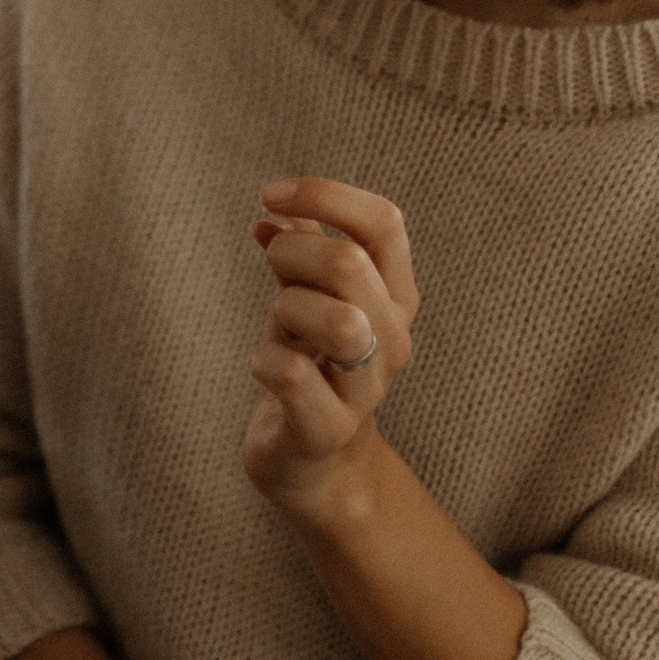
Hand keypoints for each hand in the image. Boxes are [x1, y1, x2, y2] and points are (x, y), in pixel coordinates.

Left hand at [243, 177, 420, 512]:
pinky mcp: (328, 429)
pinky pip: (290, 373)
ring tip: (278, 327)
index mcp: (395, 295)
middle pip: (350, 263)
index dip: (324, 196)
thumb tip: (275, 210)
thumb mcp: (305, 297)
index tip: (269, 196)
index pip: (385, 223)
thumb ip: (298, 248)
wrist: (315, 463)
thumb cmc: (310, 365)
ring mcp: (367, 389)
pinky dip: (263, 359)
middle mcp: (393, 338)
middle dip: (292, 253)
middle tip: (270, 269)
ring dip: (286, 309)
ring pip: (335, 321)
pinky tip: (264, 367)